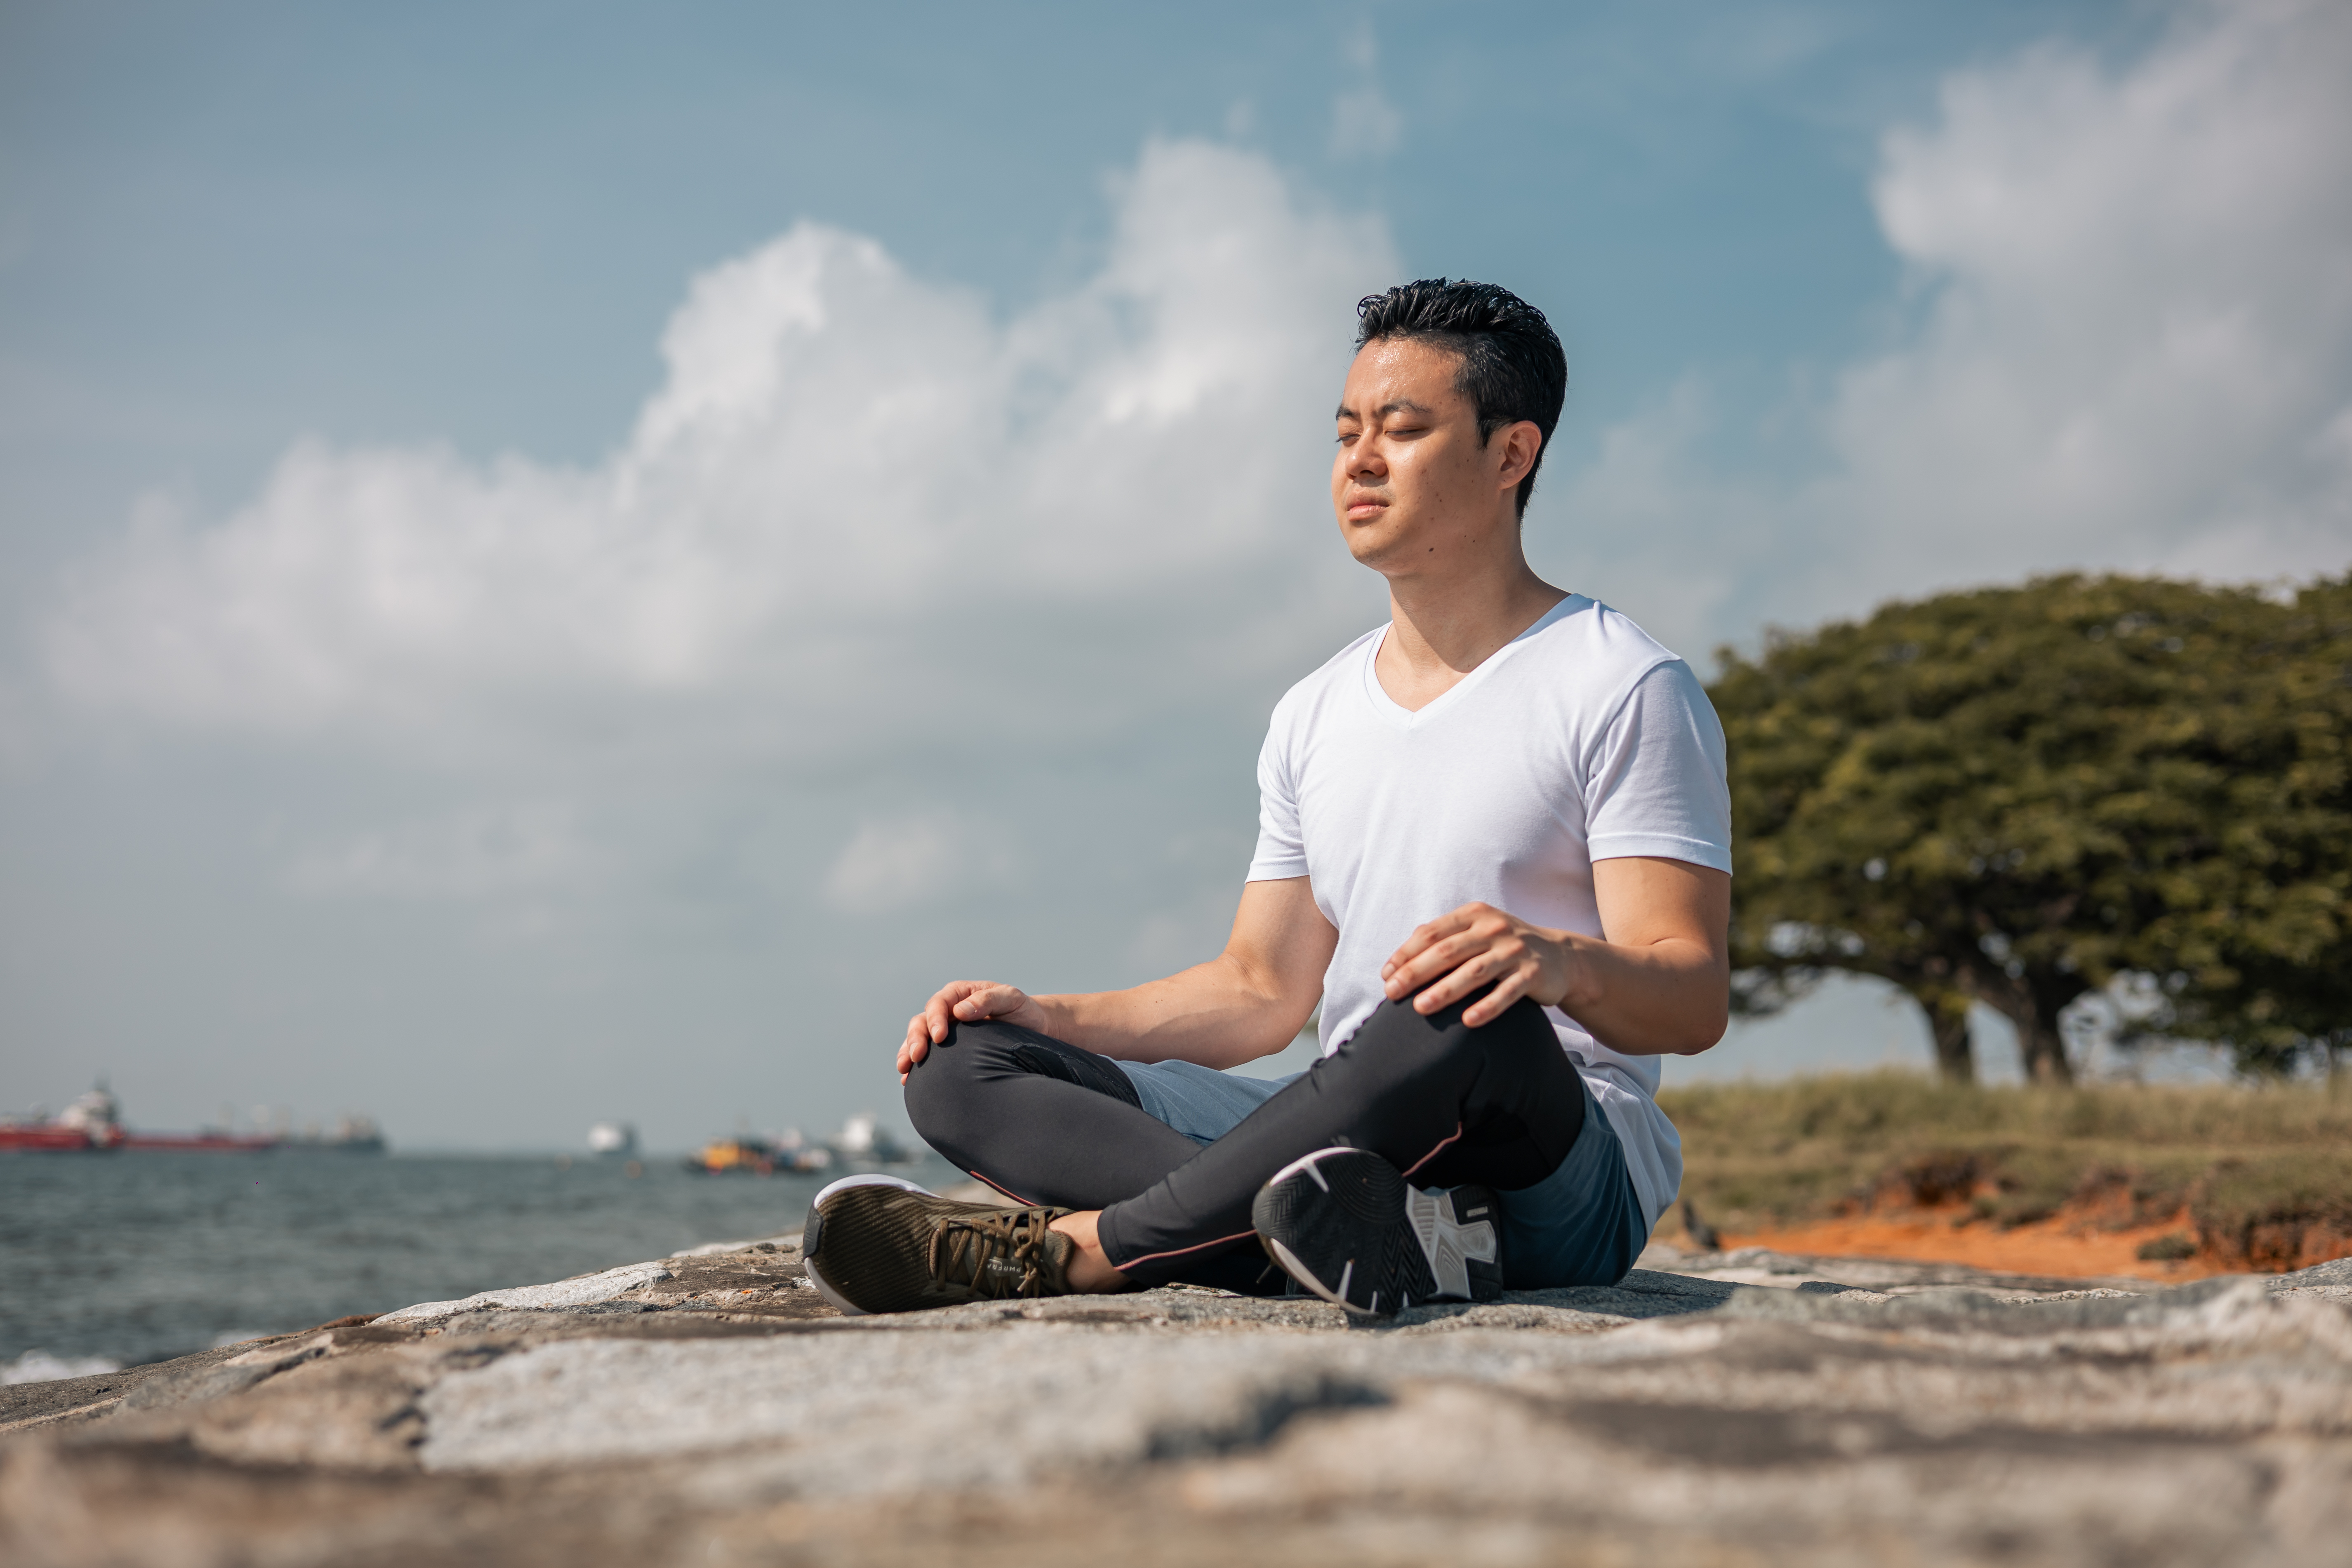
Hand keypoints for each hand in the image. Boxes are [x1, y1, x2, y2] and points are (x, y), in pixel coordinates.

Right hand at [898, 981, 1048, 1082]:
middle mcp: (948, 1011)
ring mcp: (946, 1031)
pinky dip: (916, 1067)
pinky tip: (909, 1080)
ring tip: (904, 1069)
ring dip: (908, 1052)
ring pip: (919, 1039)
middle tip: (917, 1056)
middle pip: (922, 1021)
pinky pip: (927, 1056)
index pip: (939, 1003)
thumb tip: (960, 1011)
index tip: (939, 1037)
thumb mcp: (1010, 999)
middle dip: (915, 1038)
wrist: (1032, 1029)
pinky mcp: (948, 1050)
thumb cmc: (1022, 1010)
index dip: (935, 1019)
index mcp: (959, 994)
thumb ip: (987, 1000)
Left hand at [1381, 902, 1581, 1026]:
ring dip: (1445, 990)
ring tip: (1420, 1008)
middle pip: (1447, 951)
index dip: (1406, 953)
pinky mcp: (1533, 974)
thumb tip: (1399, 960)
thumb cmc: (1504, 946)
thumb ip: (1444, 939)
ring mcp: (1515, 950)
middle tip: (1392, 993)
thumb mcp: (1477, 932)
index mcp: (1474, 915)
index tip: (1386, 975)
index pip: (1432, 932)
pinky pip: (1507, 993)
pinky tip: (1468, 1022)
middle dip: (1416, 972)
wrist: (1561, 956)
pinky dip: (1487, 1007)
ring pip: (1474, 971)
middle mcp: (1494, 928)